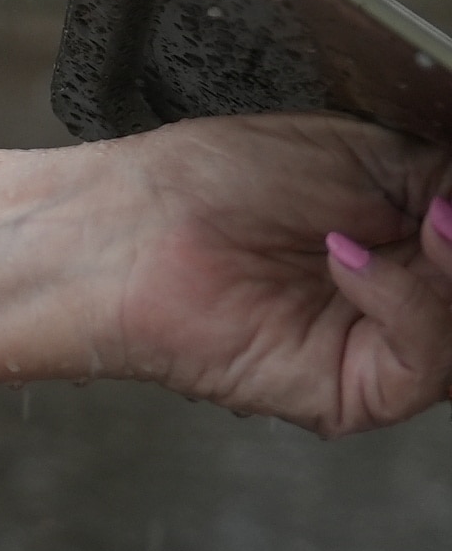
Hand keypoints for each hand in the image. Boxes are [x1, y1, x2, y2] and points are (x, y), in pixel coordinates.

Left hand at [107, 114, 451, 434]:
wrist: (130, 224)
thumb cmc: (217, 183)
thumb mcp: (368, 157)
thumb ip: (448, 178)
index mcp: (418, 249)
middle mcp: (412, 305)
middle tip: (448, 211)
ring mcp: (388, 352)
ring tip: (427, 220)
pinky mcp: (354, 393)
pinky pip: (422, 364)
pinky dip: (407, 303)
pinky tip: (349, 257)